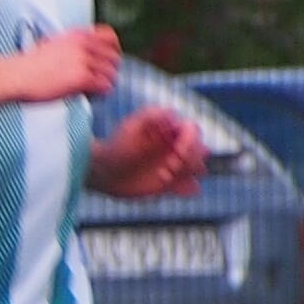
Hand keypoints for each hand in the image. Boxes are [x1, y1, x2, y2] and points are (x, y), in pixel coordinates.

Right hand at [7, 24, 122, 104]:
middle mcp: (83, 46)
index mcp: (77, 35)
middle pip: (114, 57)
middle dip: (109, 69)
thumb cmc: (27, 65)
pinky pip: (103, 86)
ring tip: (93, 90)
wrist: (15, 76)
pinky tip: (89, 95)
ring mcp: (83, 61)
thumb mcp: (51, 45)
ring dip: (105, 83)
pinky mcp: (81, 78)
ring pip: (111, 73)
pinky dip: (100, 93)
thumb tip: (79, 54)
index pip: (109, 37)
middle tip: (100, 79)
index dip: (113, 49)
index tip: (108, 59)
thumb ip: (70, 46)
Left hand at [89, 104, 205, 197]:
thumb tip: (173, 113)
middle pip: (201, 150)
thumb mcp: (131, 127)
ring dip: (188, 174)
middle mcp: (176, 147)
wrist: (102, 172)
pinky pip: (191, 188)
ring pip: (199, 168)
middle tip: (167, 168)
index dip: (190, 142)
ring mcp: (175, 166)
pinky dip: (188, 189)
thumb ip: (151, 116)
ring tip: (163, 178)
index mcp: (170, 131)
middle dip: (190, 160)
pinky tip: (170, 188)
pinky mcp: (171, 184)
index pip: (193, 131)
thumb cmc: (116, 146)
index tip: (177, 152)